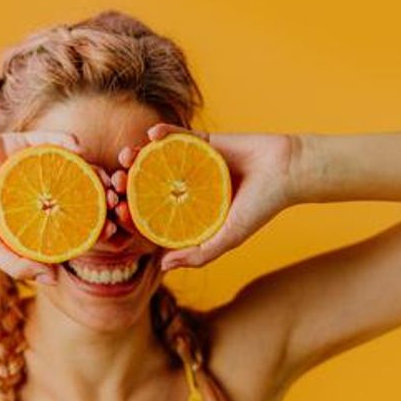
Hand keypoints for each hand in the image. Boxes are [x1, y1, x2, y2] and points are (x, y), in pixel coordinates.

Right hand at [0, 130, 116, 284]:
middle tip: (117, 202)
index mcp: (28, 218)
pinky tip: (79, 147)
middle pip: (76, 194)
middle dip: (99, 198)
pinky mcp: (18, 142)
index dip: (91, 227)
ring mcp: (28, 166)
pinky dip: (64, 142)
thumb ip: (14, 261)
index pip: (68, 223)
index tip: (112, 232)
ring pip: (68, 167)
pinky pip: (47, 140)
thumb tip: (52, 280)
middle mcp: (33, 192)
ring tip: (106, 176)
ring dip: (90, 170)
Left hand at [111, 124, 302, 270]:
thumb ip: (199, 253)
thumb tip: (164, 267)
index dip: (132, 213)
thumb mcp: (229, 237)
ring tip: (126, 155)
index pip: (152, 214)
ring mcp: (192, 163)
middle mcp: (186, 188)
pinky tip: (151, 134)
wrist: (286, 171)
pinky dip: (164, 132)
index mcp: (189, 211)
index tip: (117, 211)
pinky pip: (178, 135)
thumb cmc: (261, 207)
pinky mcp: (202, 141)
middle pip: (148, 185)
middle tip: (114, 181)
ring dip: (138, 155)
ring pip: (157, 159)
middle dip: (128, 183)